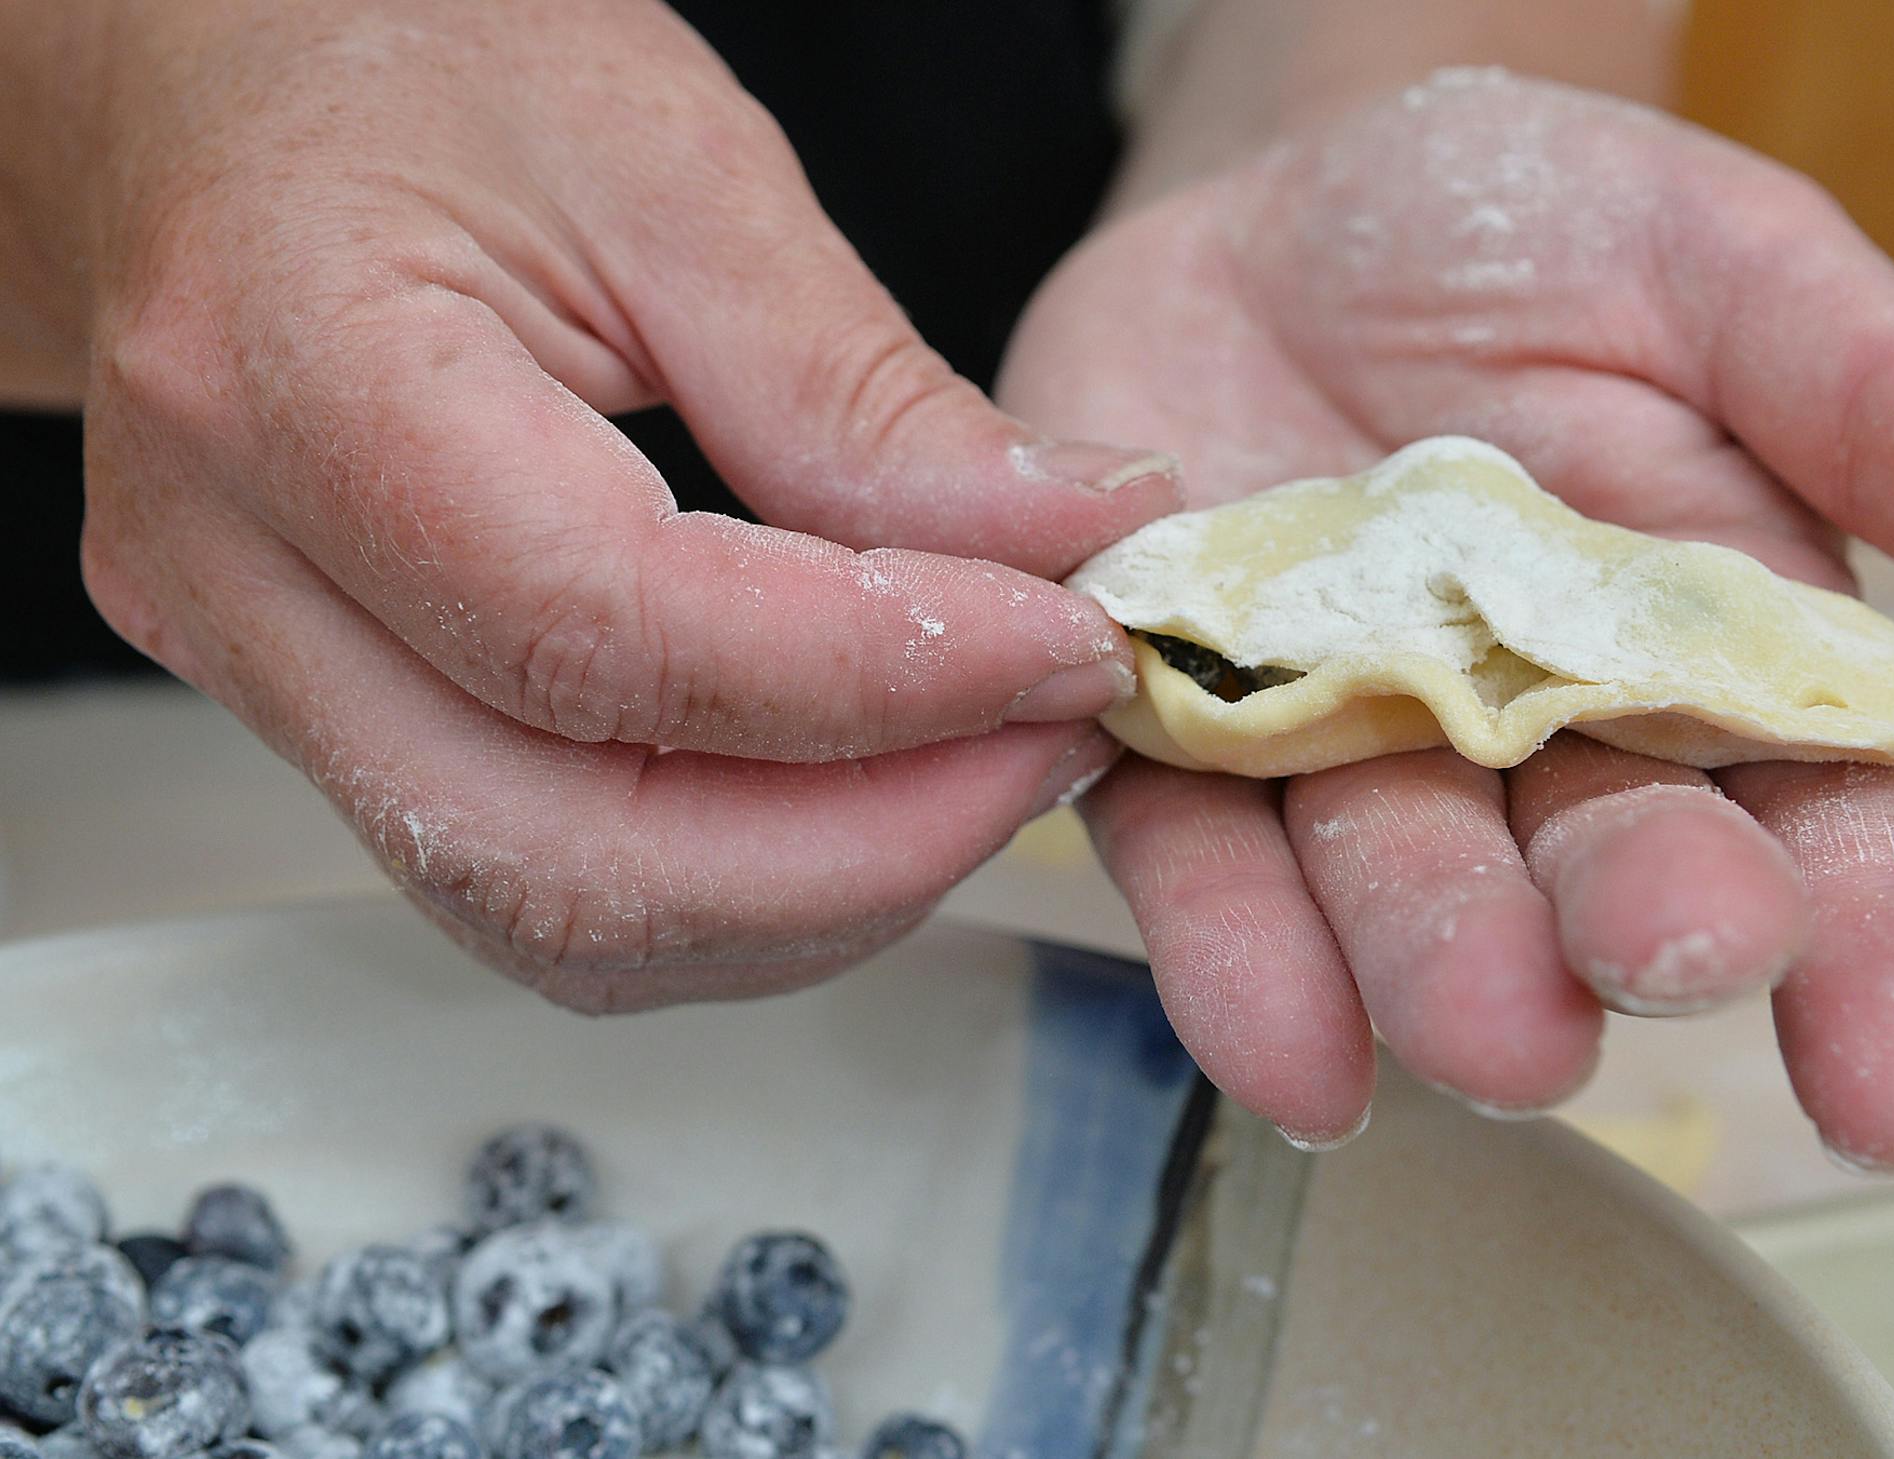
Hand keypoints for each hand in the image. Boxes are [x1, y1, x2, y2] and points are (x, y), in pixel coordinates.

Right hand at [70, 0, 1181, 1006]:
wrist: (223, 88)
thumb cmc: (411, 62)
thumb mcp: (669, 161)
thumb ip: (860, 386)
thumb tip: (1056, 542)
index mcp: (293, 382)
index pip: (607, 635)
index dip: (876, 679)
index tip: (1067, 647)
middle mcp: (238, 579)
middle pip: (567, 856)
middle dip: (868, 844)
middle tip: (1050, 741)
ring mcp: (261, 677)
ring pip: (556, 917)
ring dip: (817, 886)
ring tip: (983, 760)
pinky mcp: (322, 722)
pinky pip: (542, 881)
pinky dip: (736, 881)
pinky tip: (860, 789)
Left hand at [1000, 70, 1893, 1167]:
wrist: (1277, 202)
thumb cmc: (1522, 232)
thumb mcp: (1723, 278)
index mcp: (1712, 663)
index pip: (1827, 833)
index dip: (1878, 960)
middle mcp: (1536, 747)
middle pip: (1602, 873)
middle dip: (1639, 924)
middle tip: (1663, 949)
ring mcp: (1347, 751)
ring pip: (1394, 895)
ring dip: (1431, 971)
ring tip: (1480, 1034)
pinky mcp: (1178, 733)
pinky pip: (1196, 857)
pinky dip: (1230, 949)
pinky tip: (1282, 1043)